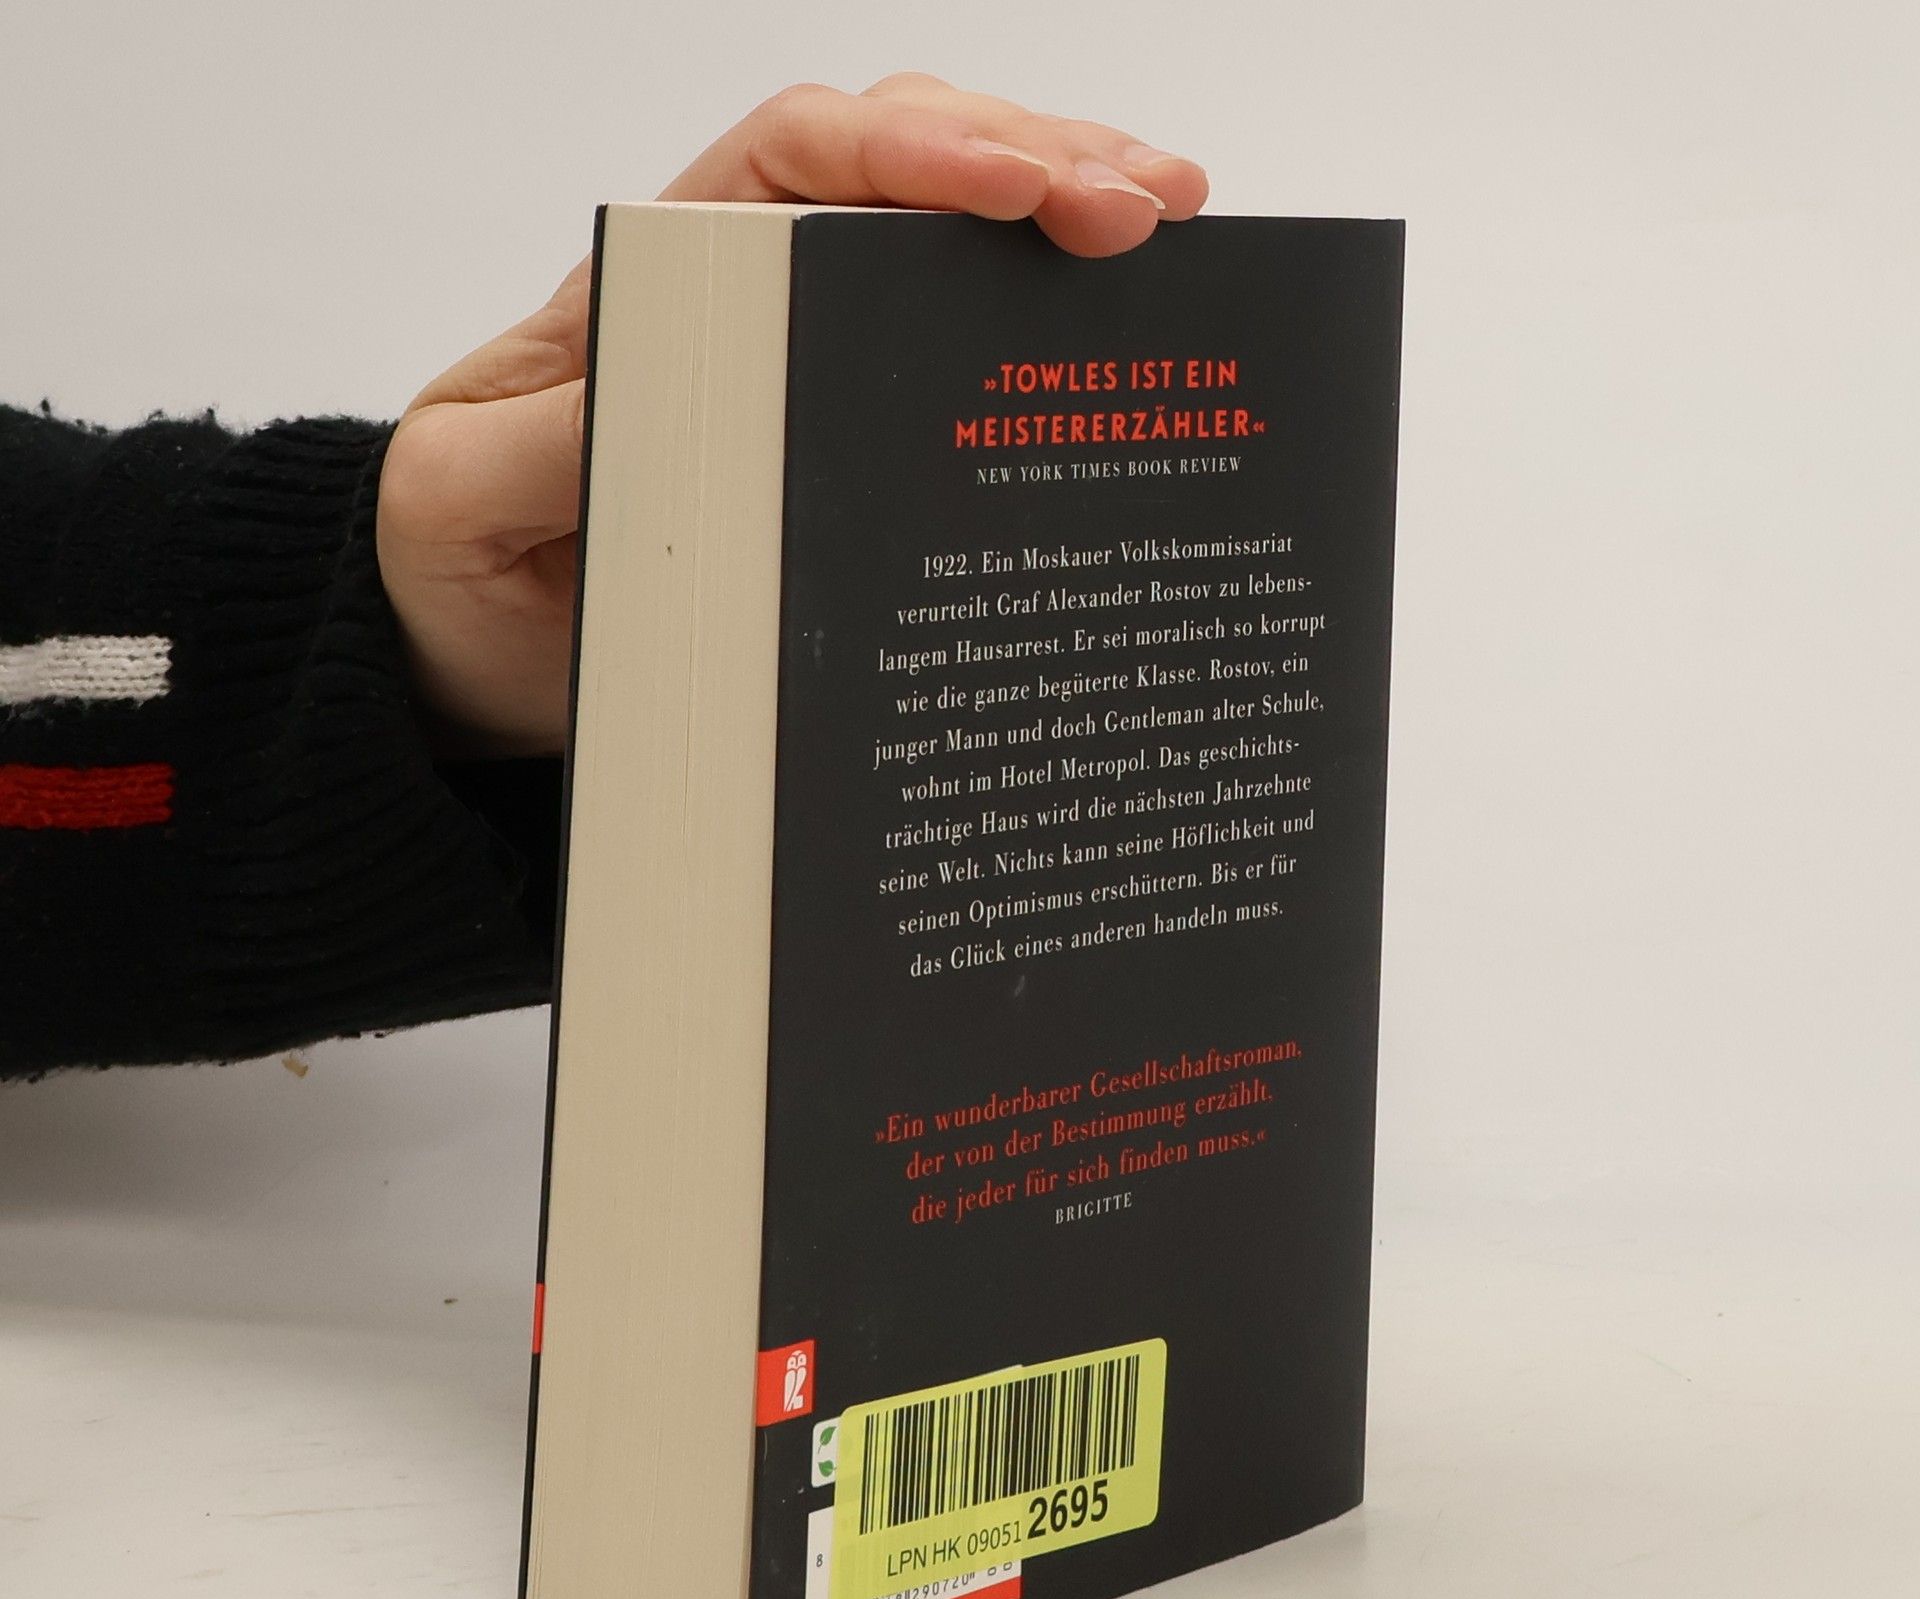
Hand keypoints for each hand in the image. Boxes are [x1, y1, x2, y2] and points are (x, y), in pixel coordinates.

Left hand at [377, 74, 1209, 755]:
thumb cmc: (456, 567)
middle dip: (1033, 162)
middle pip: (898, 176)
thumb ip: (538, 449)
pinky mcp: (834, 443)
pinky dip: (1037, 334)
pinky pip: (947, 362)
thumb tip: (654, 392)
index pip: (789, 165)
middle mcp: (738, 302)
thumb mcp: (460, 505)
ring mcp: (796, 367)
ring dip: (1061, 223)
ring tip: (1174, 227)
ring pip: (942, 251)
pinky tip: (1117, 331)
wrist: (468, 656)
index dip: (907, 156)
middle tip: (1153, 204)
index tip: (1015, 186)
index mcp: (651, 286)